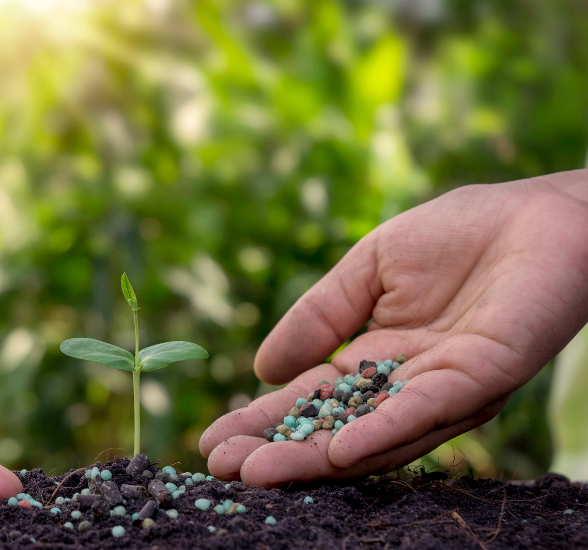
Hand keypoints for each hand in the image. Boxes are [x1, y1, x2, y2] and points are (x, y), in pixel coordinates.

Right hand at [200, 170, 587, 485]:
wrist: (540, 214)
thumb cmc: (459, 234)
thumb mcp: (369, 267)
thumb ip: (320, 314)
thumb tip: (262, 367)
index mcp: (377, 357)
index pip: (312, 398)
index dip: (264, 419)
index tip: (214, 440)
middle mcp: (406, 386)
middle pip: (333, 428)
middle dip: (278, 451)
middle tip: (221, 469)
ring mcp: (442, 389)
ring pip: (371, 435)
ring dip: (314, 457)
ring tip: (258, 470)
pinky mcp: (479, 378)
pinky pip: (423, 411)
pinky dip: (379, 432)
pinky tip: (336, 451)